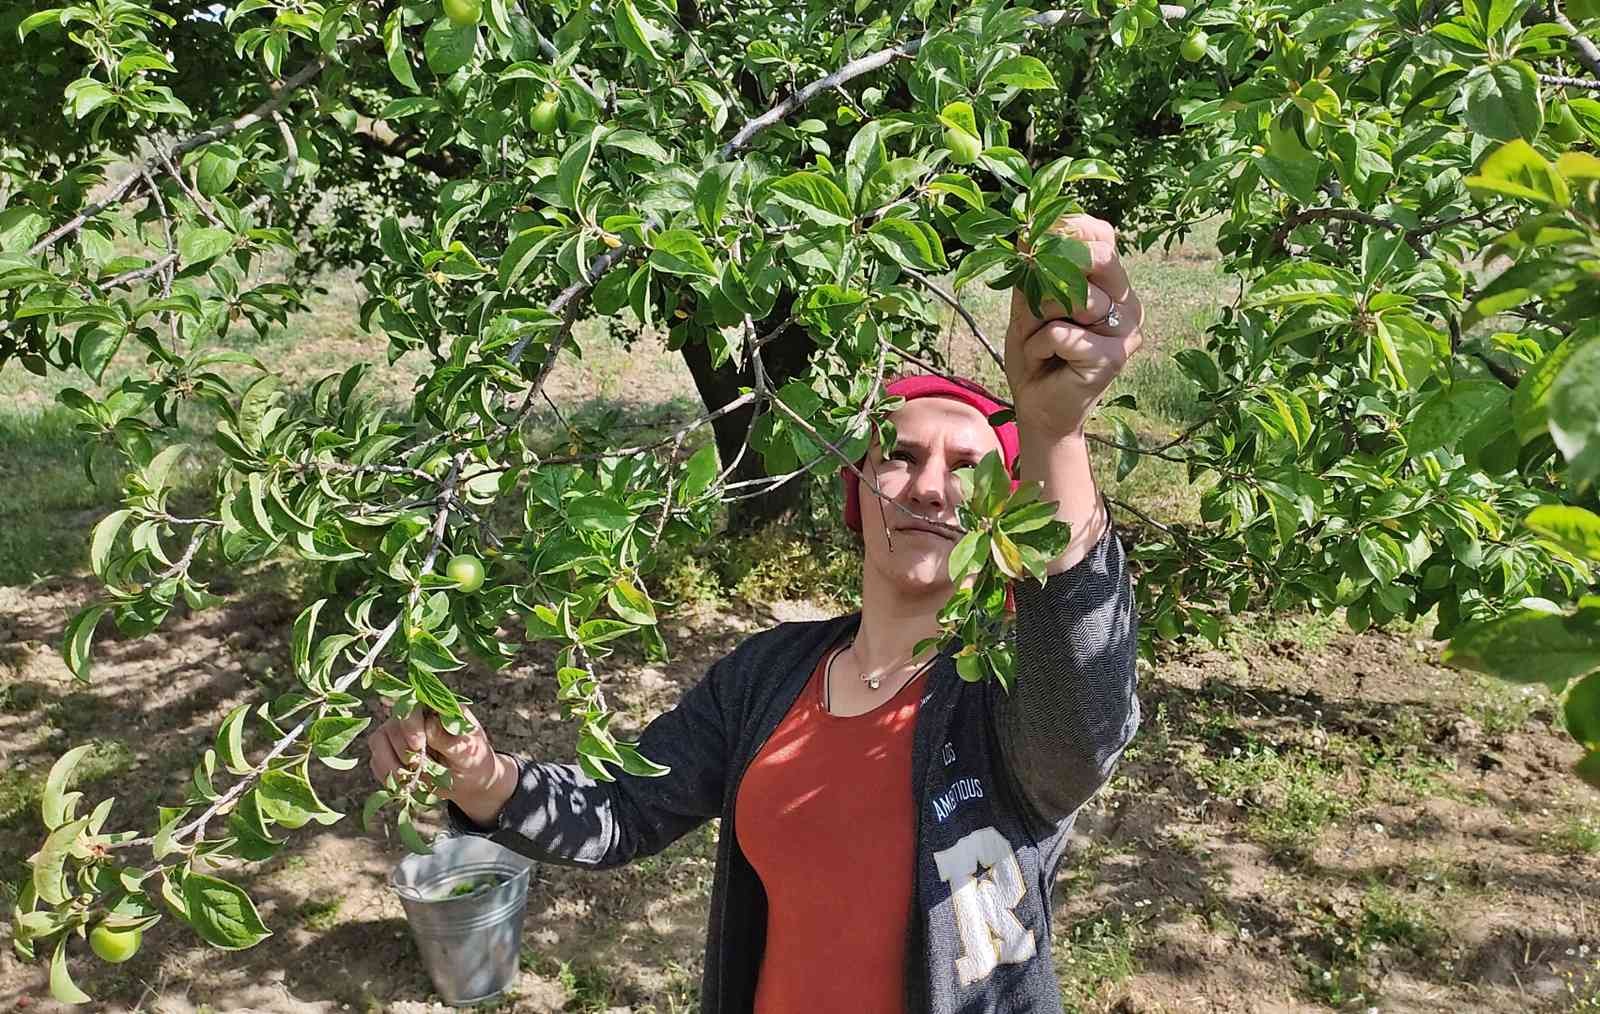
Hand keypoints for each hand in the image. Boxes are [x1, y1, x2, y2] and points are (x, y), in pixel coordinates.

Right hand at [367, 704, 515, 826]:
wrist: (469, 781)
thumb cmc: (473, 759)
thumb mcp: (468, 751)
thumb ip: (449, 739)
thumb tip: (429, 725)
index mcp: (437, 707)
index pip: (414, 703)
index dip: (410, 724)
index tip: (418, 746)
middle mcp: (414, 715)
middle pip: (392, 724)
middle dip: (403, 751)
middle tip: (420, 768)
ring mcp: (398, 732)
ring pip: (378, 741)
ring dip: (392, 765)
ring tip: (412, 779)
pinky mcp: (389, 751)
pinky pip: (376, 760)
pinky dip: (387, 775)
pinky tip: (405, 783)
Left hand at [1004, 214, 1143, 439]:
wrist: (1038, 409)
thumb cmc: (1036, 354)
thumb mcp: (1028, 304)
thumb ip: (1033, 269)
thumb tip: (1027, 230)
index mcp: (1112, 284)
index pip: (1101, 235)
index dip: (1067, 230)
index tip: (1033, 245)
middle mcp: (1127, 302)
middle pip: (1098, 255)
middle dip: (1052, 273)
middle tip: (1034, 304)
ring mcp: (1125, 329)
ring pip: (1074, 295)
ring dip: (1039, 316)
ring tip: (1039, 340)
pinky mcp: (1113, 356)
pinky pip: (1060, 332)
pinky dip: (1038, 345)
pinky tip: (1044, 360)